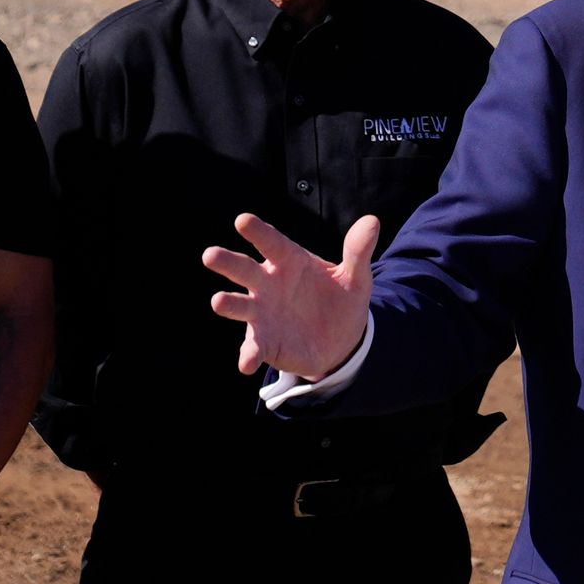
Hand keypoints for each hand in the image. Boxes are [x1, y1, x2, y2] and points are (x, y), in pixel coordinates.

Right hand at [206, 211, 379, 379]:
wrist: (341, 340)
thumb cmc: (340, 299)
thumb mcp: (355, 277)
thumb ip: (358, 251)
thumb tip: (373, 221)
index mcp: (289, 261)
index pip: (272, 242)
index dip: (258, 231)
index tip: (243, 220)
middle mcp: (268, 283)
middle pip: (244, 269)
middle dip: (227, 262)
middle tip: (210, 255)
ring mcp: (263, 313)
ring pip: (240, 306)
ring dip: (229, 304)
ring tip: (218, 302)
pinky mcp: (264, 342)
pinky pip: (253, 347)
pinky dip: (248, 355)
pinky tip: (246, 363)